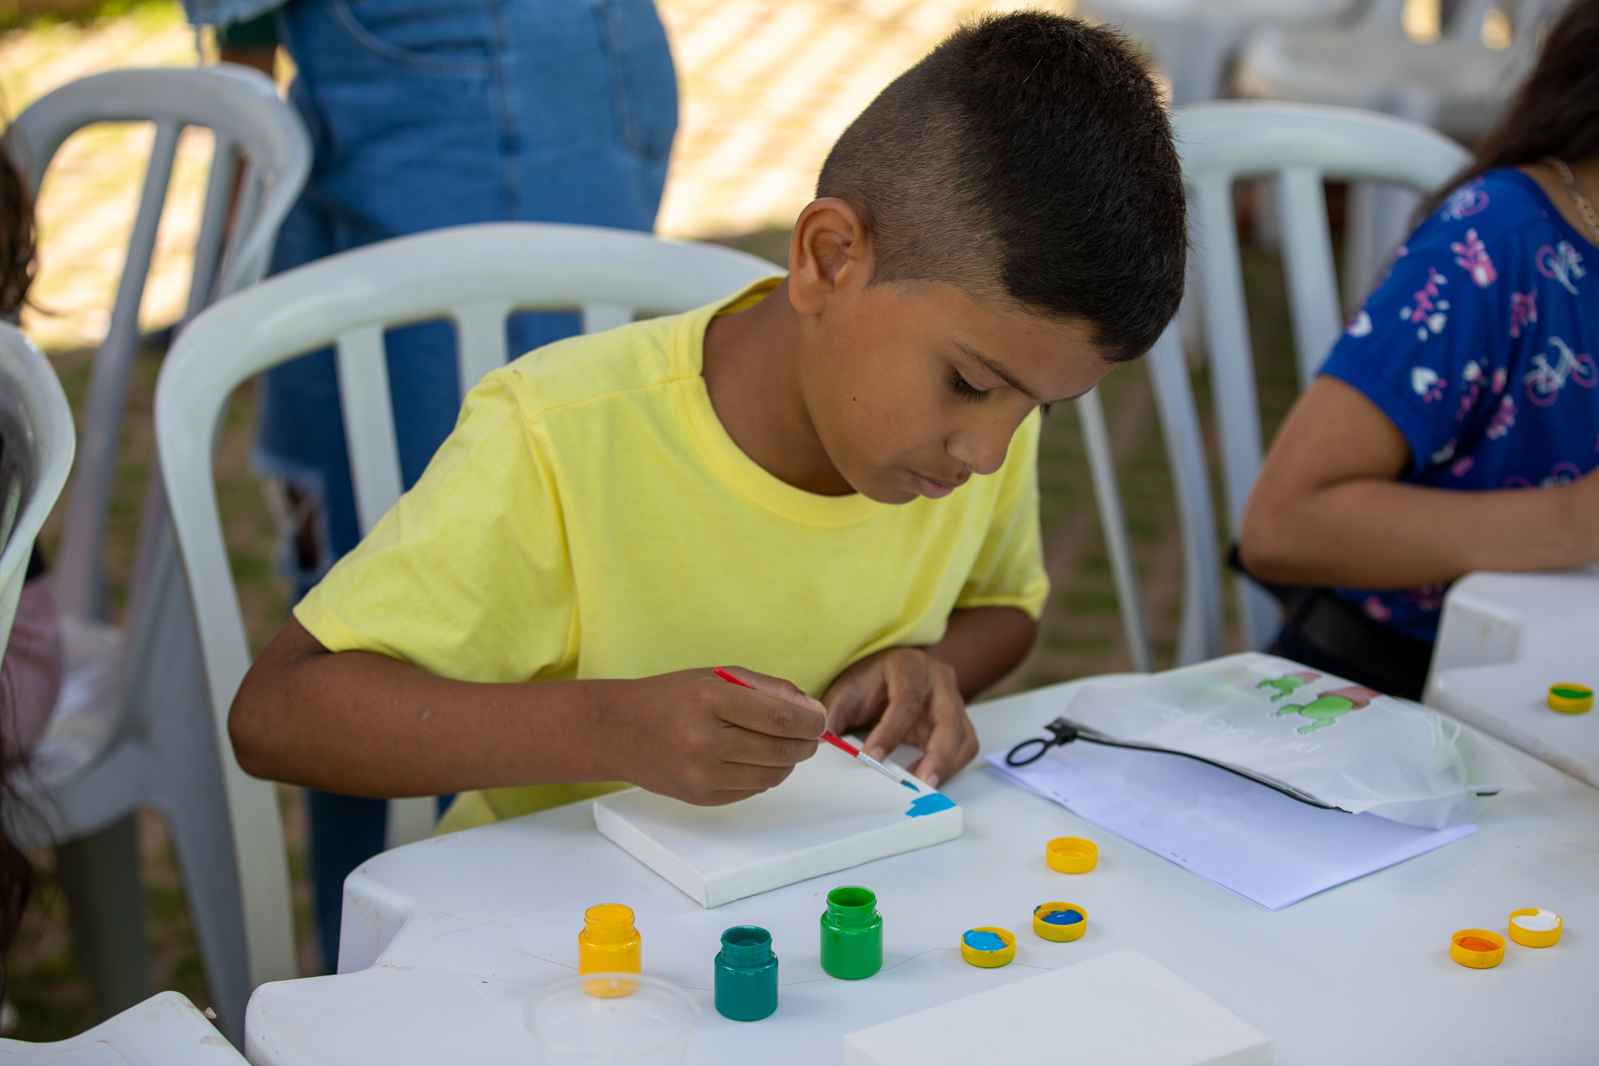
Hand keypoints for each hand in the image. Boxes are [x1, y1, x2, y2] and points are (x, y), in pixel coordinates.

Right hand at [606, 667, 825, 805]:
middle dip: (807, 742)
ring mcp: (701, 774)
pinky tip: (754, 757)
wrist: (619, 731)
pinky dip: (766, 774)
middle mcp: (704, 740)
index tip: (820, 719)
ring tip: (781, 743)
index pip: (781, 717)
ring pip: (773, 775)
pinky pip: (754, 790)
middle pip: (782, 750)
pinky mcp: (702, 798)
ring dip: (790, 760)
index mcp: (709, 700)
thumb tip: (815, 712)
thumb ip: (770, 689)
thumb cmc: (673, 698)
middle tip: (810, 733)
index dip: (811, 721)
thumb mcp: (718, 677)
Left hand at [821, 648, 978, 788]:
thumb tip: (824, 743)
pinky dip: (951, 766)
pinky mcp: (958, 721)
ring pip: (963, 736)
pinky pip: (965, 747)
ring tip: (923, 785)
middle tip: (920, 783)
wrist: (888, 671)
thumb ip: (834, 715)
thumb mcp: (845, 691)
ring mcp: (953, 701)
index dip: (890, 733)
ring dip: (947, 764)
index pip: (907, 701)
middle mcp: (939, 681)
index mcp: (909, 666)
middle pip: (948, 720)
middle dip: (937, 755)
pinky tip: (927, 776)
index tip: (871, 757)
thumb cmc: (869, 680)